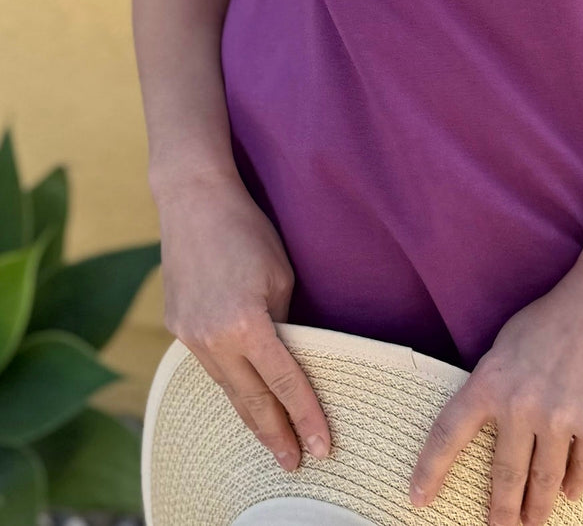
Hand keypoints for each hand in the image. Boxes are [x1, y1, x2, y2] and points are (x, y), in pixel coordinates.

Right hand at [154, 170, 331, 472]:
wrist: (193, 201)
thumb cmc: (248, 230)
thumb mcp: (280, 276)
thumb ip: (284, 322)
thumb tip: (291, 355)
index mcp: (246, 324)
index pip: (285, 383)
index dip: (306, 417)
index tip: (323, 446)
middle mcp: (212, 339)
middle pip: (250, 400)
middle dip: (275, 434)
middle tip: (295, 463)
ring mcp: (189, 335)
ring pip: (226, 388)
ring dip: (250, 415)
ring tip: (273, 440)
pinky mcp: (177, 326)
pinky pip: (208, 365)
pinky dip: (228, 384)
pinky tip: (242, 396)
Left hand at [407, 269, 582, 525]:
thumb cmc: (555, 318)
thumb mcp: (508, 344)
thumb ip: (498, 384)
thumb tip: (495, 420)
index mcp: (490, 381)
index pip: (449, 433)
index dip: (430, 470)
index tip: (417, 498)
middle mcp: (520, 406)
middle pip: (505, 475)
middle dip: (502, 511)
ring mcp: (559, 418)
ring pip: (544, 480)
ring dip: (539, 507)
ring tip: (534, 520)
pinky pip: (582, 469)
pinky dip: (577, 484)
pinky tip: (572, 491)